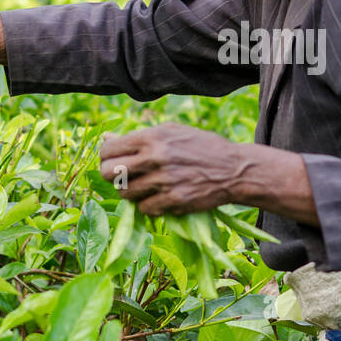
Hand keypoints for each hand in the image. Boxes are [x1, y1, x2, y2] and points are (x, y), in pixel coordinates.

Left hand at [98, 122, 245, 216]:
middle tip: (123, 178)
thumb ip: (140, 136)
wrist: (234, 169)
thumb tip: (107, 138)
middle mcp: (155, 158)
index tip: (113, 161)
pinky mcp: (174, 200)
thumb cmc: (202, 146)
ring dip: (131, 193)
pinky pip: (144, 209)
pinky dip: (148, 206)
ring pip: (125, 193)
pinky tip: (160, 198)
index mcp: (152, 137)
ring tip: (144, 188)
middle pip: (109, 173)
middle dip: (111, 177)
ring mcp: (164, 181)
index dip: (106, 157)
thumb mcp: (172, 132)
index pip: (109, 150)